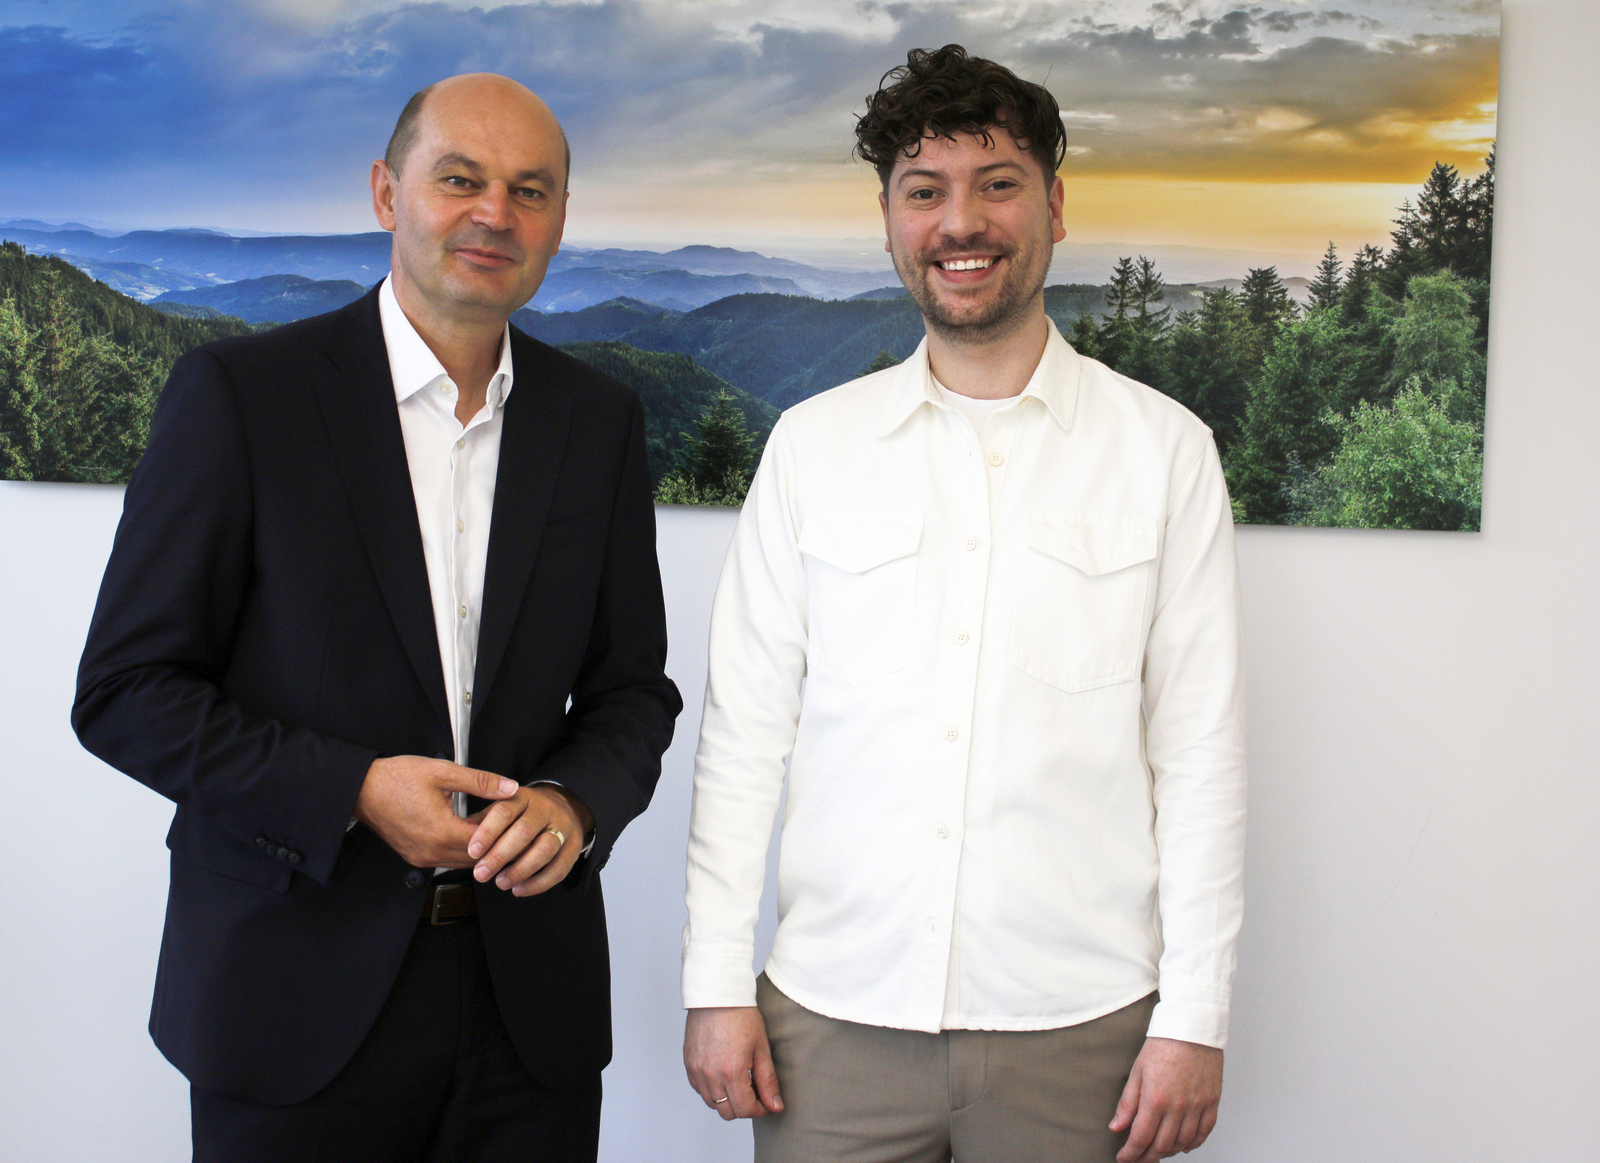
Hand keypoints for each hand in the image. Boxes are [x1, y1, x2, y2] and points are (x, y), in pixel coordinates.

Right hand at [354, 755, 518, 867]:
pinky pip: (446, 860)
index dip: (504, 830)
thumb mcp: (443, 772)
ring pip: (463, 862)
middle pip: (478, 858)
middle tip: (508, 824)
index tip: (513, 816)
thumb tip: (510, 787)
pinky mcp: (414, 858)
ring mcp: (421, 859)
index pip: (487, 843)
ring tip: (490, 827)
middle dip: (495, 842)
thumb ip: (480, 781)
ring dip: (478, 848)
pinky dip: (461, 850)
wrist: (362, 789)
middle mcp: (432, 853)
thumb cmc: (397, 778)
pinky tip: (468, 832)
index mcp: (442, 833)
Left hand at [466, 783, 592, 895]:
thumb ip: (482, 822)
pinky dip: (539, 883)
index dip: (487, 832)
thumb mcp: (503, 807)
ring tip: (501, 883)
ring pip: (545, 848)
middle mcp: (545, 809)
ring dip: (521, 869)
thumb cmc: (524, 813)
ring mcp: (563, 826)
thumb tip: (458, 840)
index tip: (472, 852)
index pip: (504, 811)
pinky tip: (520, 889)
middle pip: (525, 831)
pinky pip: (560, 868)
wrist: (565, 807)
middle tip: (481, 874)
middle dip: (500, 855)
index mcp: (523, 797)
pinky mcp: (574, 846)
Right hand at [684, 1007, 782, 1119]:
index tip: (766, 1101)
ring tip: (738, 1080)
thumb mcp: (761, 1048)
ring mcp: (696, 1070)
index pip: (745, 1109)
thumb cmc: (741, 1015)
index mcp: (731, 1072)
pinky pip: (700, 1089)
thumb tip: (775, 1106)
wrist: (717, 994)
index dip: (759, 1109)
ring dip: (727, 1099)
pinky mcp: (689, 1064)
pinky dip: (712, 1089)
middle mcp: (710, 1075)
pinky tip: (723, 1073)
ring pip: (712, 1103)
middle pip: (727, 1112)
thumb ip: (768, 1081)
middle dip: (743, 1107)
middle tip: (754, 1091)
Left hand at [1110, 1038, 1222, 1161]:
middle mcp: (1178, 1107)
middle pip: (1161, 1145)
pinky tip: (1183, 1145)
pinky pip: (1204, 1133)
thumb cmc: (1163, 1044)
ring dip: (1168, 1152)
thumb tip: (1116, 1126)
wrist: (1192, 1027)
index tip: (1124, 1158)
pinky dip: (1192, 1144)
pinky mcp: (1212, 1102)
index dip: (1131, 1153)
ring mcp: (1197, 1106)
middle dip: (1147, 1157)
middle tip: (1138, 1159)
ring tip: (1157, 1152)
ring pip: (1183, 1143)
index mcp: (1155, 1099)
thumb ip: (1128, 1103)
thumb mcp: (1137, 1071)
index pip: (1141, 1138)